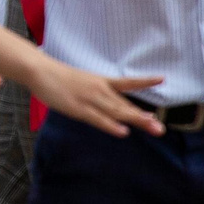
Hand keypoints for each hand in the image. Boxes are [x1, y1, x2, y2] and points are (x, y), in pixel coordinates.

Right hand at [25, 59, 164, 137]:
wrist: (40, 71)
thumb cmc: (58, 76)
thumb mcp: (82, 82)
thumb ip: (95, 92)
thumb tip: (107, 101)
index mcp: (101, 81)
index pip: (127, 82)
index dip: (145, 81)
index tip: (162, 79)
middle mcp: (100, 90)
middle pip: (125, 105)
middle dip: (143, 118)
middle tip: (160, 128)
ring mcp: (90, 99)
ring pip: (117, 112)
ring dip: (135, 121)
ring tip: (152, 128)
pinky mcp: (79, 108)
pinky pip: (98, 119)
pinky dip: (111, 126)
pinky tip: (123, 132)